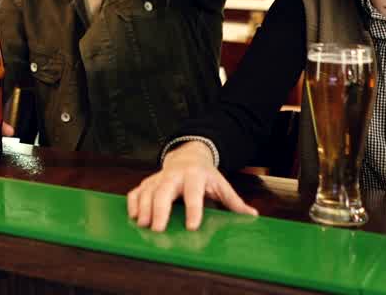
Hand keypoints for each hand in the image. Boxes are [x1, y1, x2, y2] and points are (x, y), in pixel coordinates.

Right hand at [126, 141, 257, 231]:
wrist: (188, 156)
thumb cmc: (206, 176)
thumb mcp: (221, 185)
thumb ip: (234, 202)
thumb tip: (252, 216)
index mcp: (195, 176)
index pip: (193, 193)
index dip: (193, 209)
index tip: (191, 227)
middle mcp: (174, 175)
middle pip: (164, 191)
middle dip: (160, 210)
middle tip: (158, 229)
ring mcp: (159, 177)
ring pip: (147, 191)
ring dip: (144, 209)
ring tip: (144, 226)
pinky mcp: (148, 181)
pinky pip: (136, 191)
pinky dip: (133, 203)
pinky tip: (134, 217)